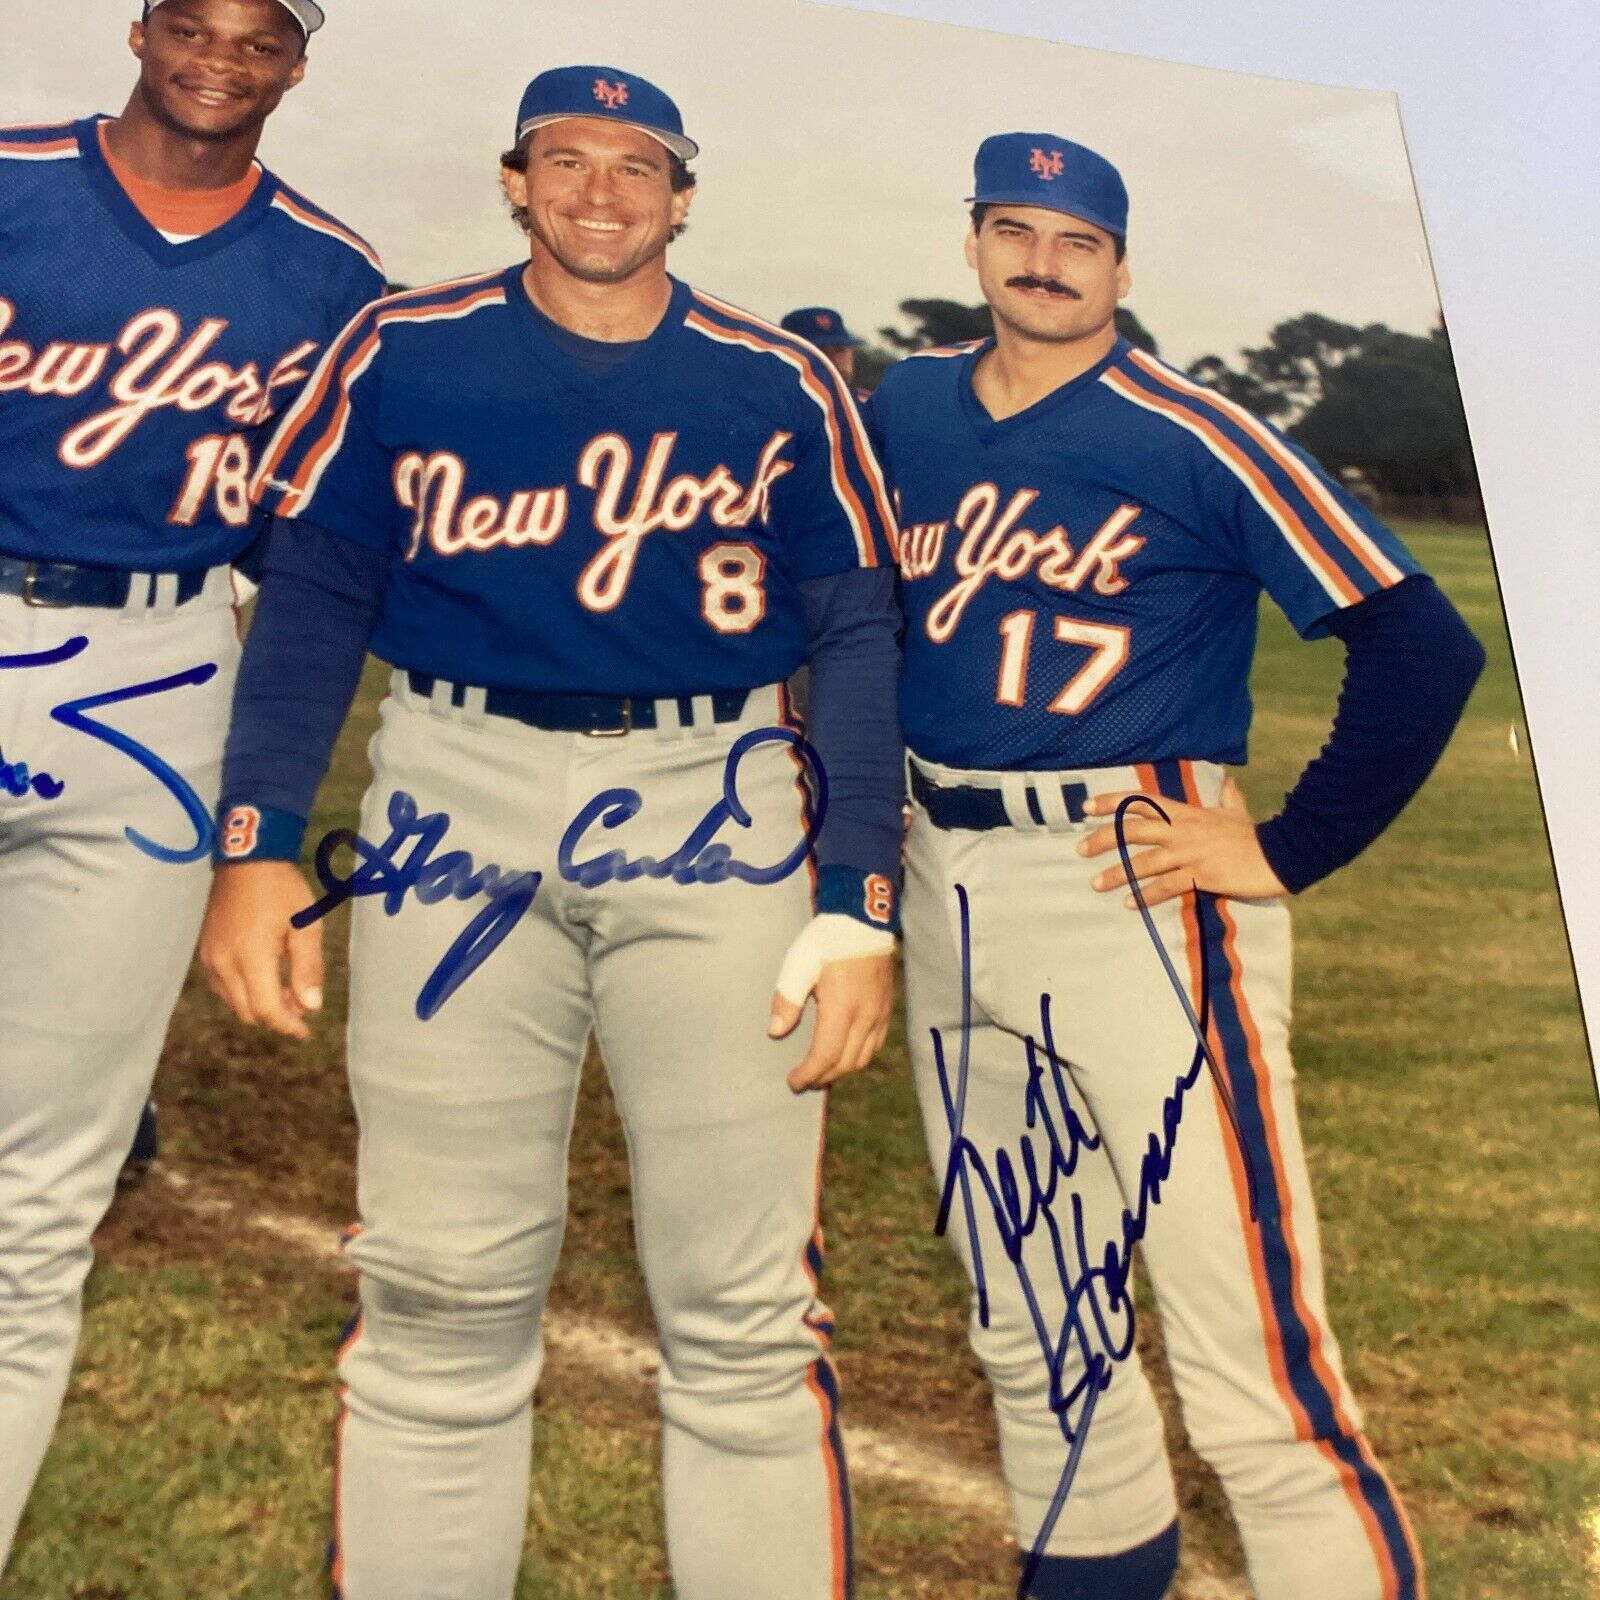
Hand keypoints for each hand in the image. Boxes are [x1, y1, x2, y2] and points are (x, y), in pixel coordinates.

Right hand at [199, 861, 324, 1039]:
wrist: (247, 860)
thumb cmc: (282, 890)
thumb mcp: (305, 926)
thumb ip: (308, 968)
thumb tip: (311, 1007)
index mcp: (250, 958)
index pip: (266, 1009)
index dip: (287, 1026)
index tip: (305, 1033)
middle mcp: (223, 963)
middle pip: (248, 1012)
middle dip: (276, 1017)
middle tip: (302, 1009)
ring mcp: (209, 958)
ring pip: (234, 1002)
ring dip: (259, 1005)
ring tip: (288, 993)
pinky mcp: (205, 951)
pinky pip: (223, 986)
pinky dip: (244, 992)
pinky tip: (265, 979)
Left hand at [768, 915, 896, 1092]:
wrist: (863, 920)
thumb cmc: (826, 940)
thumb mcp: (799, 964)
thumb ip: (787, 1000)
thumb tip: (776, 1032)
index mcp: (842, 1008)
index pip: (826, 1056)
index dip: (808, 1074)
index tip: (792, 1081)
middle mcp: (866, 1016)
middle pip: (845, 1063)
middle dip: (822, 1077)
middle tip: (802, 1081)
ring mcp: (879, 1013)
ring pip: (863, 1058)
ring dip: (841, 1071)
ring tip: (821, 1072)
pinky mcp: (886, 1008)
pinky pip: (875, 1045)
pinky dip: (857, 1057)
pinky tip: (844, 1053)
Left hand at [1079, 774, 1286, 907]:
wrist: (1282, 852)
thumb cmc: (1255, 834)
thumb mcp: (1237, 811)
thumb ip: (1228, 797)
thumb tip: (1229, 781)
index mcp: (1186, 812)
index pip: (1141, 802)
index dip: (1112, 802)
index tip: (1087, 808)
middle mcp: (1182, 830)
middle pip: (1132, 830)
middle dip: (1102, 839)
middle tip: (1080, 850)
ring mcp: (1191, 853)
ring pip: (1144, 861)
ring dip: (1117, 873)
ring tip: (1096, 884)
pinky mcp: (1202, 875)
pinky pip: (1167, 886)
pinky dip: (1146, 895)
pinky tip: (1131, 903)